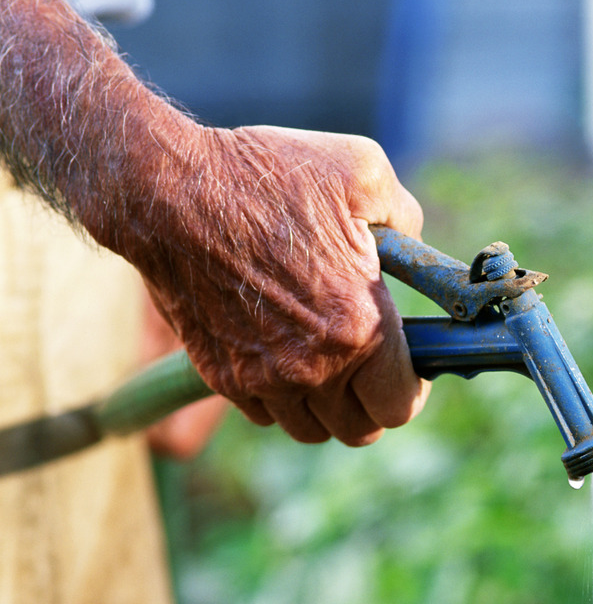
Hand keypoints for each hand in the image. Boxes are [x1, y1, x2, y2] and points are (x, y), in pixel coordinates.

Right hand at [130, 124, 430, 446]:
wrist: (169, 192)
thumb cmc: (268, 176)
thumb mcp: (363, 173)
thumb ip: (406, 221)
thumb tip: (413, 251)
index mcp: (360, 326)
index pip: (401, 405)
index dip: (409, 387)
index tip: (403, 363)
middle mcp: (313, 367)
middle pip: (359, 431)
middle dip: (370, 402)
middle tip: (367, 364)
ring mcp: (263, 379)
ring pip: (310, 430)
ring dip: (323, 405)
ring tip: (323, 360)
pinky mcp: (222, 378)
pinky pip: (263, 414)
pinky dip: (277, 397)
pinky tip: (278, 352)